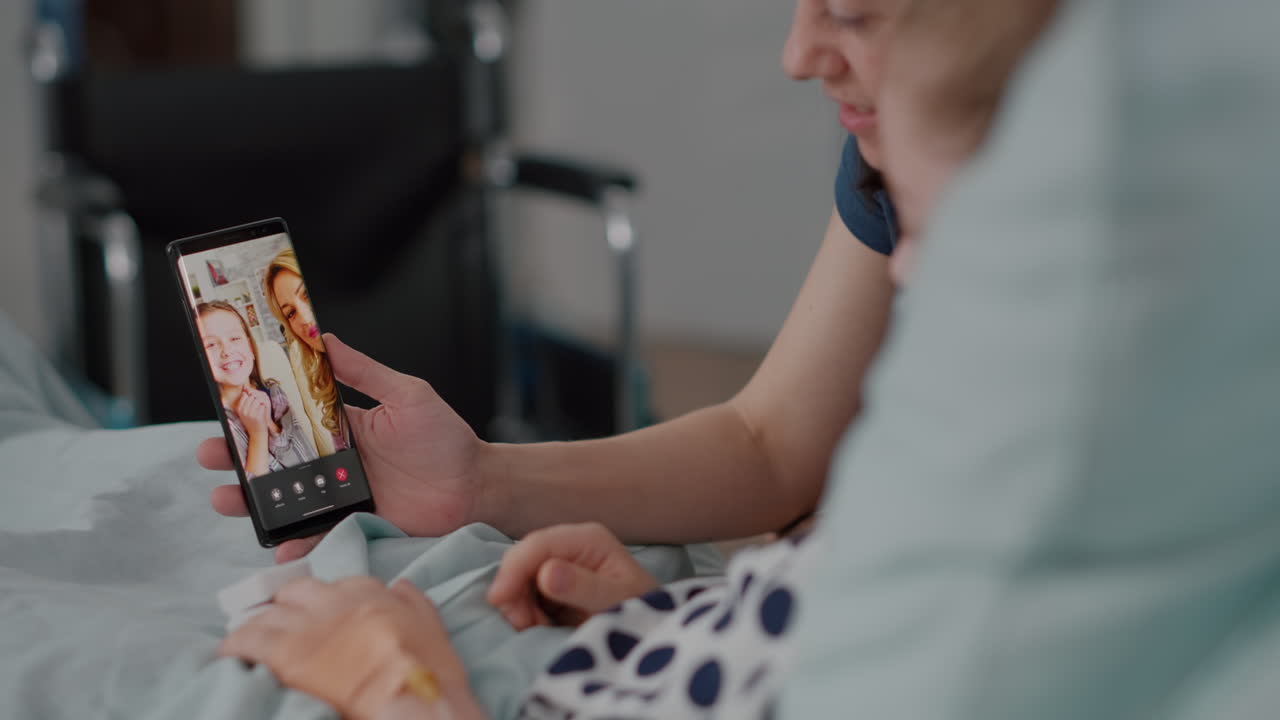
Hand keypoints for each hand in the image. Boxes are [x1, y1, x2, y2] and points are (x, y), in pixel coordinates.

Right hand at [202, 334, 490, 561]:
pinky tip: (278, 544)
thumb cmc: (445, 439)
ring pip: (287, 501)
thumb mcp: (405, 394)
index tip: (222, 410)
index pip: (289, 419)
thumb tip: (323, 336)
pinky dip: (297, 542)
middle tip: (208, 457)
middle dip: (238, 461)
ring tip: (225, 500)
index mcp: (341, 428)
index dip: (255, 416)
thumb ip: (364, 371)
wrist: (476, 486)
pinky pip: (319, 535)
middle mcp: (335, 463)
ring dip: (253, 503)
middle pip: (276, 462)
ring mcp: (342, 497)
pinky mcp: (356, 525)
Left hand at [219, 577, 480, 719]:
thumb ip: (413, 602)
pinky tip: (232, 656)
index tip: (319, 616)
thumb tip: (401, 586)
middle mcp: (332, 601)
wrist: (410, 699)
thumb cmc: (428, 671)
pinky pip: (244, 640)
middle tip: (282, 630)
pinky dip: (236, 646)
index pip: (333, 584)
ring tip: (251, 645)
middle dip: (285, 609)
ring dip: (259, 628)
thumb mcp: (431, 627)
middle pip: (293, 593)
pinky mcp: (283, 654)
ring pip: (265, 614)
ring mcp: (305, 626)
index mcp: (368, 592)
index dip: (321, 602)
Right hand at [235, 387, 273, 439]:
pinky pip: (262, 405)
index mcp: (240, 409)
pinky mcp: (257, 416)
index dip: (251, 397)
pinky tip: (262, 412)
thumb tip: (245, 389)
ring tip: (260, 408)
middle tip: (258, 405)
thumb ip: (245, 401)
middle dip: (256, 399)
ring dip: (260, 403)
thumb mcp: (245, 411)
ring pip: (257, 400)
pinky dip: (264, 407)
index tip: (253, 401)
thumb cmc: (251, 421)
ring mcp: (250, 414)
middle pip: (251, 397)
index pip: (245, 396)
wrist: (257, 433)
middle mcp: (244, 411)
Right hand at [487, 522, 657, 629]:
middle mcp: (571, 545)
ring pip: (519, 578)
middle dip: (514, 592)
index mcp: (588, 539)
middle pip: (522, 559)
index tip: (499, 600)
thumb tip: (546, 572)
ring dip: (519, 605)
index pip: (537, 544)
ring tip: (539, 629)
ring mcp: (561, 563)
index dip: (513, 569)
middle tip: (526, 626)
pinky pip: (524, 594)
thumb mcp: (618, 601)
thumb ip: (584, 587)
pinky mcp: (553, 584)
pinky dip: (525, 612)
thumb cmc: (642, 612)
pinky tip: (541, 627)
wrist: (652, 631)